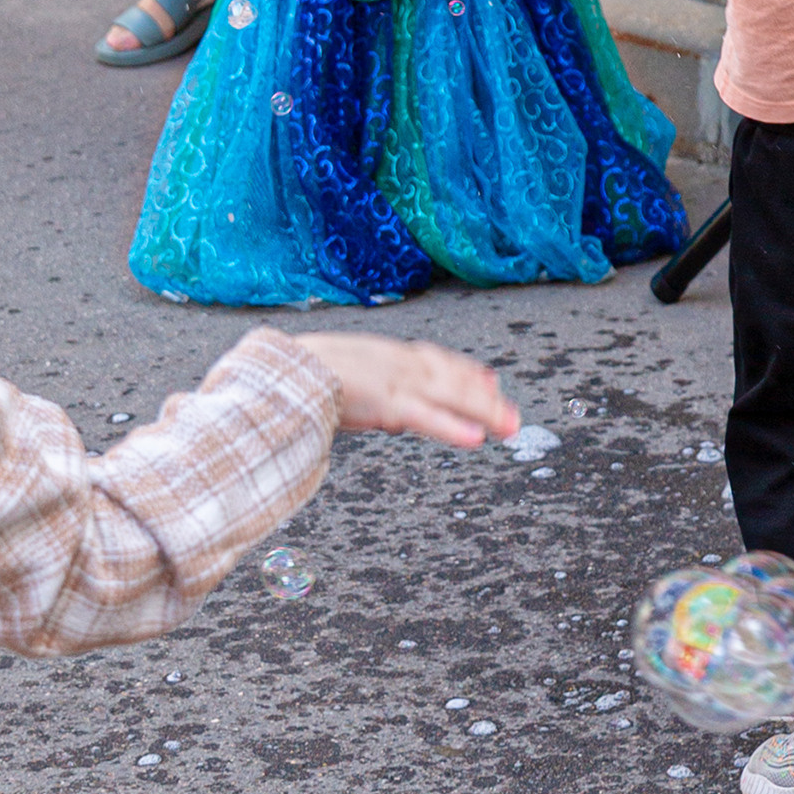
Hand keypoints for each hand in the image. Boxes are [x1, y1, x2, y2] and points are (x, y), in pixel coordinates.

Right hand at [299, 332, 516, 447]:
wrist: (281, 370)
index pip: (435, 360)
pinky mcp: (387, 402)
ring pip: (451, 396)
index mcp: (385, 354)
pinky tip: (476, 439)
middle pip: (453, 379)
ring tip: (510, 428)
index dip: (465, 372)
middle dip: (486, 398)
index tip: (490, 380)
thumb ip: (365, 390)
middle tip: (513, 416)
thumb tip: (379, 410)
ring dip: (485, 412)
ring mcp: (395, 381)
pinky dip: (453, 427)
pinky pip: (427, 416)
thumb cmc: (299, 375)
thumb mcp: (339, 376)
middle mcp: (398, 363)